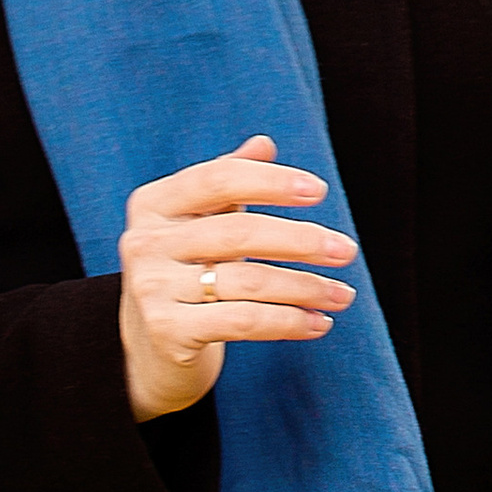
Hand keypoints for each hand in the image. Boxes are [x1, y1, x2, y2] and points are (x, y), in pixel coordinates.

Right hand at [116, 134, 359, 422]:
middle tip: (347, 250)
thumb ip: (229, 180)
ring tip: (342, 294)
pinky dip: (288, 322)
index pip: (220, 178)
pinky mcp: (166, 332)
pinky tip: (318, 324)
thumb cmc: (186, 270)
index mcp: (154, 203)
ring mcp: (152, 288)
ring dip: (306, 288)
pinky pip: (243, 322)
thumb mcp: (202, 221)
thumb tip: (264, 144)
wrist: (150, 347)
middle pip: (240, 232)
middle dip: (302, 241)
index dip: (272, 181)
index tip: (320, 192)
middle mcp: (144, 242)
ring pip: (248, 282)